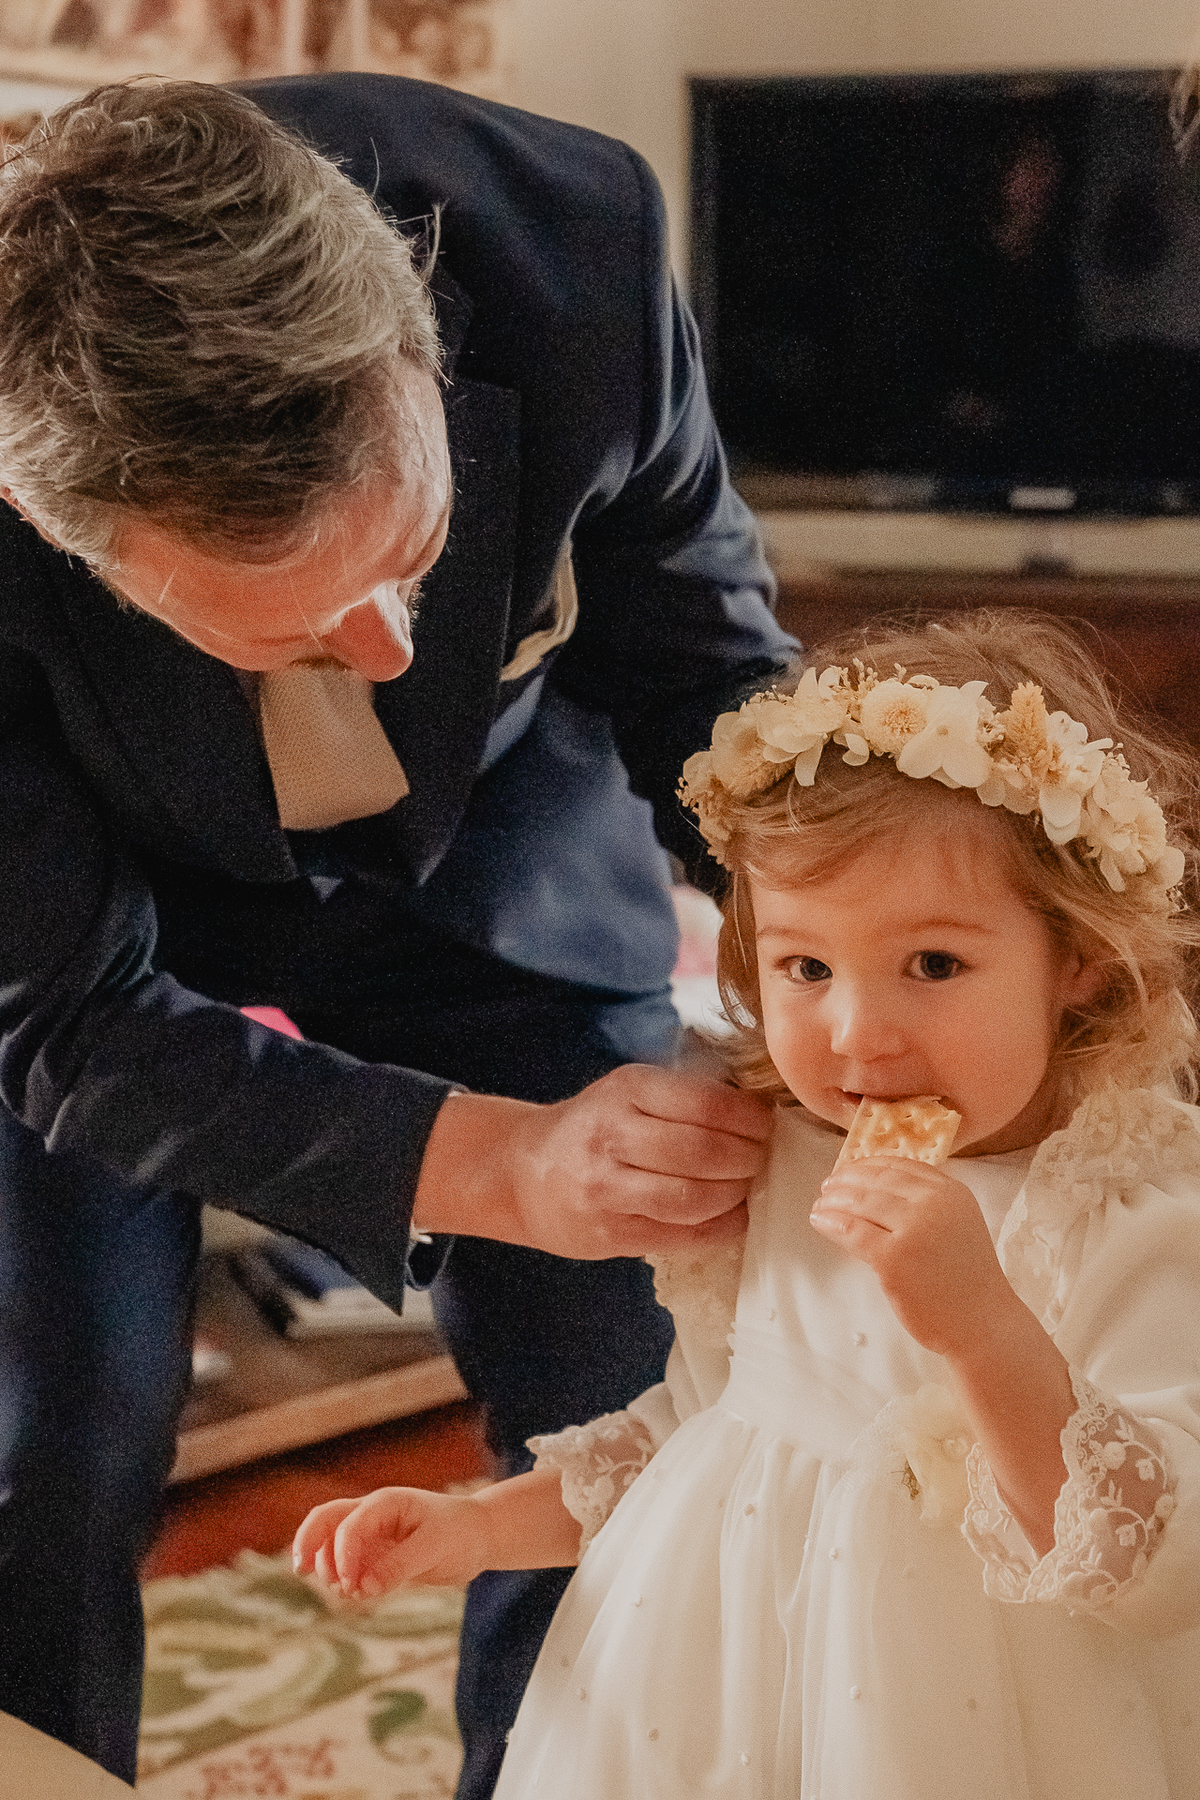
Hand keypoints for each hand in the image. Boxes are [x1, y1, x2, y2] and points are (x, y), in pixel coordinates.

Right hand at [293, 1487, 493, 1596]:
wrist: (479, 1536)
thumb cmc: (460, 1533)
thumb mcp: (434, 1548)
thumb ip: (399, 1566)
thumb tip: (363, 1588)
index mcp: (385, 1503)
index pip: (348, 1525)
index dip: (342, 1556)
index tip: (351, 1586)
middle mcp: (372, 1515)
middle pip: (324, 1520)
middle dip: (308, 1543)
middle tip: (302, 1572)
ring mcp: (371, 1536)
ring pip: (330, 1544)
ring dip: (327, 1567)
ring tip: (346, 1592)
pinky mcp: (375, 1556)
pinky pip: (346, 1565)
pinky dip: (341, 1578)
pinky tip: (353, 1594)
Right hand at [414, 1065, 770, 1258]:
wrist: (523, 1173)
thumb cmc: (592, 1128)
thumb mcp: (628, 1091)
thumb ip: (684, 1097)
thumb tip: (759, 1110)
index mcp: (627, 1090)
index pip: (708, 1104)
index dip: (750, 1119)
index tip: (766, 1125)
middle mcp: (613, 1136)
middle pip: (705, 1152)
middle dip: (748, 1158)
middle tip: (761, 1158)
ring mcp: (608, 1188)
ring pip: (695, 1198)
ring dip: (735, 1195)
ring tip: (745, 1187)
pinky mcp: (611, 1233)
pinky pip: (683, 1235)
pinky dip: (721, 1227)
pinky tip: (732, 1216)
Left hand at [809, 1156, 1021, 1358]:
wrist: (982, 1323)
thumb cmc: (968, 1280)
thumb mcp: (957, 1225)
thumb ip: (927, 1205)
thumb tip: (876, 1189)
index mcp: (951, 1191)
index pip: (900, 1166)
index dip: (868, 1165)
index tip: (849, 1169)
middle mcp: (934, 1203)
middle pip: (877, 1180)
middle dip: (846, 1180)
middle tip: (827, 1187)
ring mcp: (913, 1229)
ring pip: (861, 1202)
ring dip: (834, 1200)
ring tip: (820, 1204)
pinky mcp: (893, 1257)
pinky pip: (852, 1231)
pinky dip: (831, 1223)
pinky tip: (820, 1221)